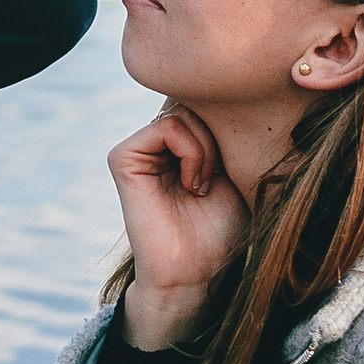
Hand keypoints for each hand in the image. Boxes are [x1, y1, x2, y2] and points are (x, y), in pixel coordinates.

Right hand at [108, 106, 248, 351]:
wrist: (200, 273)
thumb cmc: (226, 230)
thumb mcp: (240, 170)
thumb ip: (229, 131)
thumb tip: (235, 90)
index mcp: (180, 140)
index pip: (205, 99)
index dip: (230, 122)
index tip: (240, 163)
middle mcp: (155, 139)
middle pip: (194, 100)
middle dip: (220, 134)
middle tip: (222, 176)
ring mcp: (137, 147)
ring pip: (183, 112)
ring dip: (208, 148)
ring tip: (205, 185)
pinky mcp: (123, 158)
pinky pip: (165, 127)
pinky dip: (191, 153)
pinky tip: (193, 185)